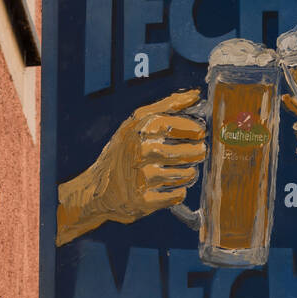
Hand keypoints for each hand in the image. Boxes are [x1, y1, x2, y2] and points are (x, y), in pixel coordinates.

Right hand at [56, 90, 206, 246]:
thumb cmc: (122, 152)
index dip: (191, 128)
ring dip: (189, 172)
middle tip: (199, 152)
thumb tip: (195, 95)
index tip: (199, 133)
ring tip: (188, 170)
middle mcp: (137, 153)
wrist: (96, 190)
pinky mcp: (143, 201)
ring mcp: (140, 179)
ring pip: (181, 174)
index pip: (170, 124)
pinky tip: (175, 187)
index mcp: (136, 131)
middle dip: (195, 152)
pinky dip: (179, 192)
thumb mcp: (135, 124)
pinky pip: (175, 196)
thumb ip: (166, 107)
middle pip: (180, 152)